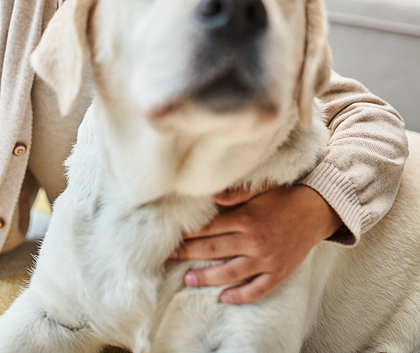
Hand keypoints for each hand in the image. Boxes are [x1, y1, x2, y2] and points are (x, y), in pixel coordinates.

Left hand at [170, 184, 341, 303]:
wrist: (315, 211)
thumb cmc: (284, 196)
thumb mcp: (260, 188)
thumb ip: (235, 193)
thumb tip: (213, 196)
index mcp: (246, 218)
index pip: (209, 228)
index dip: (189, 233)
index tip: (173, 236)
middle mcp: (254, 241)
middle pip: (214, 250)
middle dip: (189, 254)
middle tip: (170, 256)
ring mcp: (266, 259)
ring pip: (230, 273)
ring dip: (207, 278)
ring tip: (188, 279)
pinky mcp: (279, 272)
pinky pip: (257, 289)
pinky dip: (241, 296)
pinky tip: (225, 298)